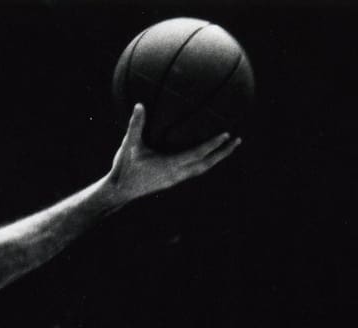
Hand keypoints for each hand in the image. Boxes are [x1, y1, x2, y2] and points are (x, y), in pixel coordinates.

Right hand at [104, 106, 239, 203]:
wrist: (119, 192)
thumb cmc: (123, 168)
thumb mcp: (128, 146)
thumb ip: (135, 125)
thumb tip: (140, 105)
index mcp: (170, 165)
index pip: (197, 154)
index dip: (213, 144)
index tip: (226, 134)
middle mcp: (176, 174)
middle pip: (206, 164)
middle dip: (223, 153)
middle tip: (238, 140)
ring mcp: (176, 179)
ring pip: (202, 169)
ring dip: (216, 158)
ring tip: (228, 147)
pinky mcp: (172, 181)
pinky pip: (195, 170)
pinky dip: (205, 161)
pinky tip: (207, 154)